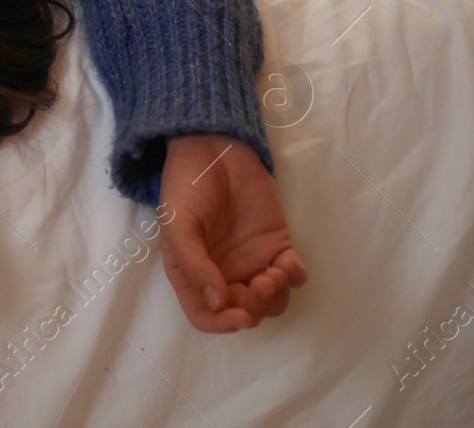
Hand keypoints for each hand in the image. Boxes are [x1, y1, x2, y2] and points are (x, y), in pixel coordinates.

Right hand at [158, 133, 307, 331]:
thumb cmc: (186, 185)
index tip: (239, 316)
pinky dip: (295, 277)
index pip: (204, 315)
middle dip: (255, 308)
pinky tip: (288, 263)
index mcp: (191, 273)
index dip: (221, 324)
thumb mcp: (177, 224)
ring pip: (272, 301)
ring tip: (273, 273)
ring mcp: (252, 260)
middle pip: (243, 311)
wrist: (214, 148)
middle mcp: (222, 273)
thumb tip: (218, 303)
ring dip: (276, 297)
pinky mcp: (277, 245)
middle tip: (259, 285)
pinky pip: (293, 275)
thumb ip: (195, 265)